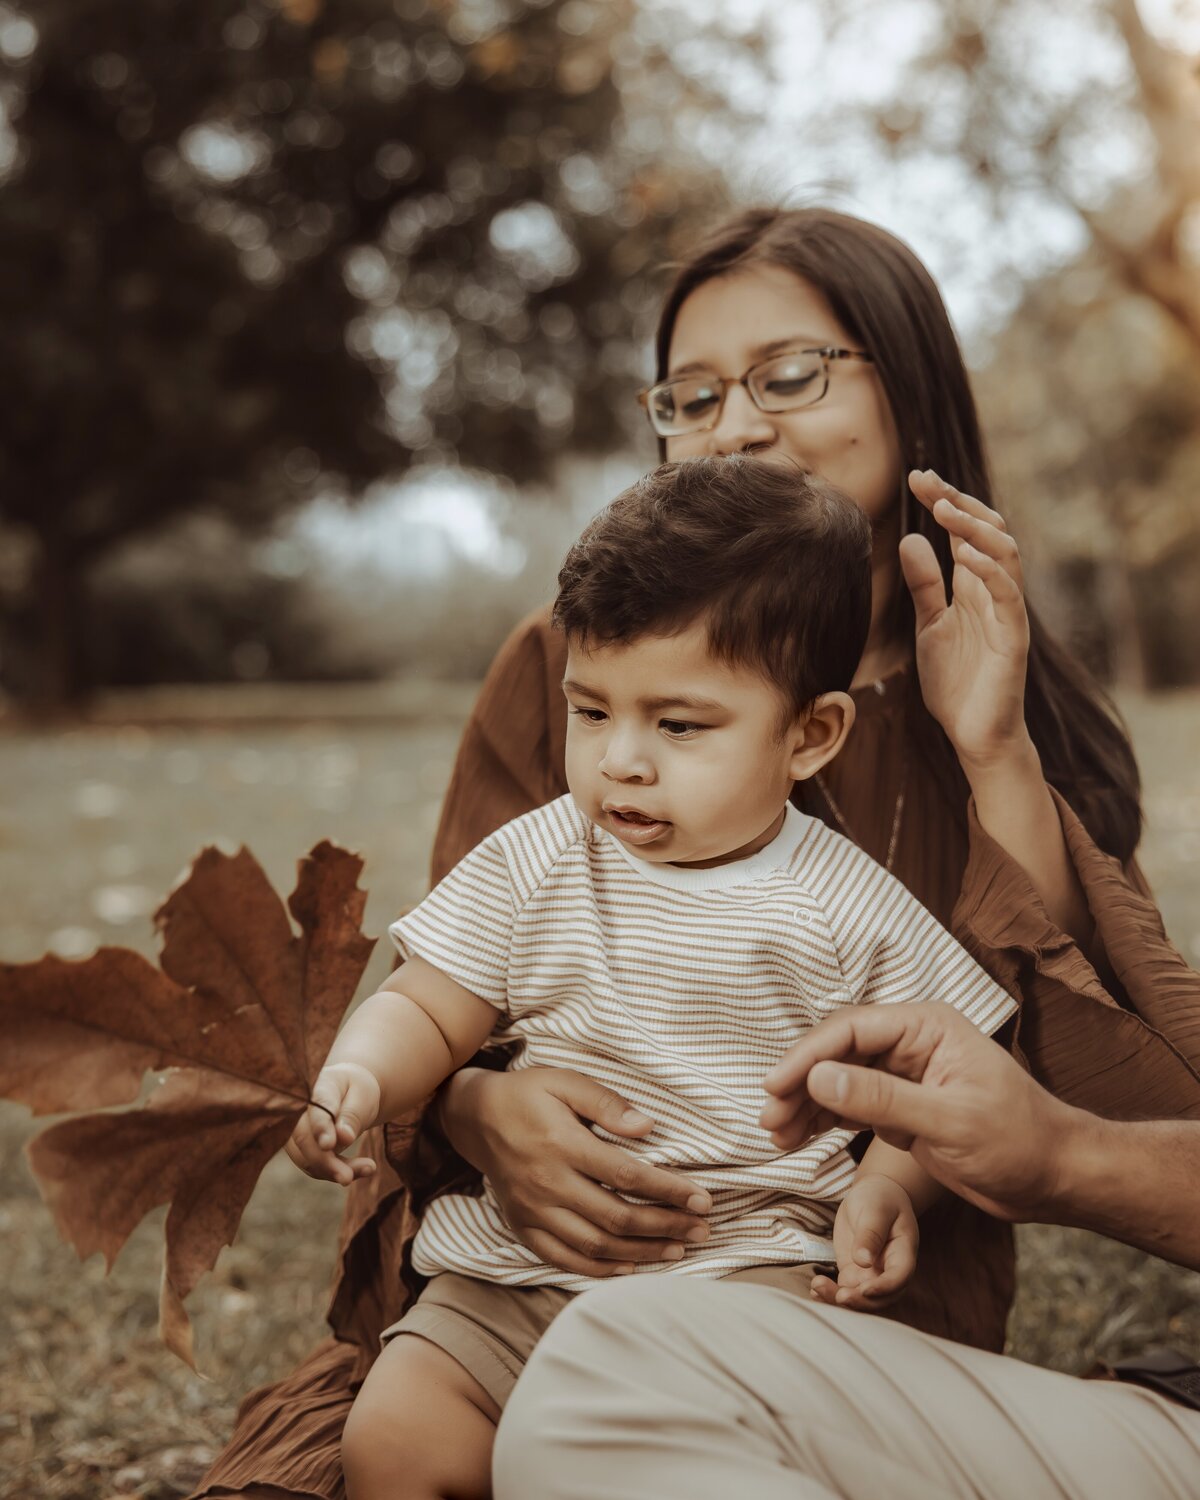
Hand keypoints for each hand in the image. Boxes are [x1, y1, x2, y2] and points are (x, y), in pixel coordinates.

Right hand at [286, 1062, 379, 1185]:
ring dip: (333, 1171)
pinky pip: (314, 1166)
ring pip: (307, 1158)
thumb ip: (353, 1115)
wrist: (349, 1092)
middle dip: (325, 1162)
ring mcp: (296, 1130)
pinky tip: (361, 1170)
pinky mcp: (300, 1149)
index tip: (328, 1145)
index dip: (321, 1128)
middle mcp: (300, 1109)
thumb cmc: (357, 1090)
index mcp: (320, 1087)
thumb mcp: (364, 1096)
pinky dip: (335, 1172)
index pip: (317, 1109)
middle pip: (305, 1138)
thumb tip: (344, 1137)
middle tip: (348, 1178)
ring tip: (369, 1168)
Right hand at [439, 1066, 712, 1276]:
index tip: (702, 1199)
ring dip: (641, 1252)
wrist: (473, 1117)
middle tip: (702, 1230)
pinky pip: (563, 1258)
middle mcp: (548, 1183)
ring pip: (595, 1244)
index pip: (626, 1175)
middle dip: (665, 1226)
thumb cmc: (527, 1094)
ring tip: (678, 1251)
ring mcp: (533, 1211)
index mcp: (562, 1145)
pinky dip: (599, 1269)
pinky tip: (629, 1268)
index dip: (668, 1191)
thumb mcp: (565, 1082)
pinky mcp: (522, 1227)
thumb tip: (647, 1126)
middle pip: (616, 1216)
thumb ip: (605, 1103)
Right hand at [760, 1003, 1069, 1223]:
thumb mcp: (949, 1122)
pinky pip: (851, 1106)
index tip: (775, 1086)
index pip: (851, 1029)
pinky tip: (799, 1139)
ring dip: (806, 1106)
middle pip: (838, 1052)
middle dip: (800, 1083)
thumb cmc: (1019, 1142)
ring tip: (776, 1136)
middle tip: (769, 1118)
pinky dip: (824, 1122)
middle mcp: (912, 1043)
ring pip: (839, 1080)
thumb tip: (819, 1077)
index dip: (807, 1056)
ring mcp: (905, 1075)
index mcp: (927, 1027)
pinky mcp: (903, 1106)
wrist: (1056, 1177)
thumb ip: (882, 1098)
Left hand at [812, 1174, 917, 1309]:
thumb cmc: (880, 1199)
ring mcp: (871, 1274)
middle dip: (860, 1302)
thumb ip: (871, 1234)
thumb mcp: (876, 1209)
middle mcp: (889, 1269)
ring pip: (860, 1298)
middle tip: (839, 1296)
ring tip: (818, 1287)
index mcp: (903, 1252)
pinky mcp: (854, 1273)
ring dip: (840, 1300)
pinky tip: (815, 1290)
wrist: (873, 1195)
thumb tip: (863, 1261)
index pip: (899, 1277)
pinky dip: (830, 1294)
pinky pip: (844, 1290)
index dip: (884, 1288)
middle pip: (881, 1297)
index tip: (864, 1289)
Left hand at [901, 469, 1031, 771]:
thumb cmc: (956, 683)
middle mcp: (993, 592)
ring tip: (944, 508)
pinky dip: (990, 570)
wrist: (973, 734)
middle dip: (958, 502)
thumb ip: (924, 586)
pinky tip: (964, 554)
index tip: (916, 477)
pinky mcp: (1014, 637)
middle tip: (926, 481)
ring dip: (975, 526)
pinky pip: (1009, 594)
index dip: (944, 500)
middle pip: (987, 531)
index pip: (963, 531)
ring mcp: (1007, 612)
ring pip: (1005, 553)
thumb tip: (909, 538)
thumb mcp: (929, 626)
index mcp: (972, 587)